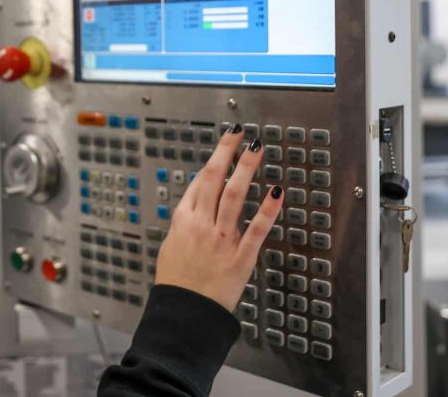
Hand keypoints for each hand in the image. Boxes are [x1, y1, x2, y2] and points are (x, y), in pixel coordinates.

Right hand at [154, 125, 284, 311]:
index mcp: (183, 221)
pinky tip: (276, 192)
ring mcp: (221, 239)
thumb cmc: (177, 284)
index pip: (199, 183)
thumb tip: (195, 207)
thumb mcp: (172, 246)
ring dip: (245, 169)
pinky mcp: (240, 257)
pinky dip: (267, 210)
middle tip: (238, 134)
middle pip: (215, 180)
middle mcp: (202, 225)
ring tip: (255, 149)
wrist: (185, 314)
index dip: (213, 162)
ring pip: (234, 196)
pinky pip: (256, 229)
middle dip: (227, 153)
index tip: (224, 147)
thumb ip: (186, 224)